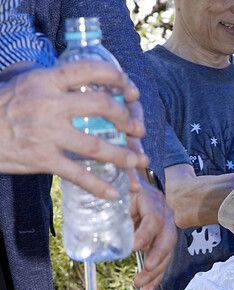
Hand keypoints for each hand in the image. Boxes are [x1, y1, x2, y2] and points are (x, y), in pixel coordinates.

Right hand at [0, 62, 148, 196]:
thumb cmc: (3, 105)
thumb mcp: (24, 81)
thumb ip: (51, 79)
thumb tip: (76, 75)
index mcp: (47, 81)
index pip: (89, 70)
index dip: (117, 78)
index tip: (130, 90)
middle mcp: (50, 105)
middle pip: (101, 107)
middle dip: (126, 118)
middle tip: (136, 129)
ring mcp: (48, 134)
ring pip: (95, 145)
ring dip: (122, 155)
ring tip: (137, 161)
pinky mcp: (44, 159)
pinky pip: (78, 175)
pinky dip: (98, 186)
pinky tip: (114, 193)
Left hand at [131, 180, 176, 289]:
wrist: (131, 187)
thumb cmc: (122, 186)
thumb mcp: (121, 182)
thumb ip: (125, 182)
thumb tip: (130, 182)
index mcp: (152, 201)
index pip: (155, 219)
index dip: (146, 234)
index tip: (132, 247)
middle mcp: (164, 216)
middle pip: (167, 238)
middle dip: (158, 256)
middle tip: (146, 268)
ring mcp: (164, 231)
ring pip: (166, 254)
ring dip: (155, 272)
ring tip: (141, 286)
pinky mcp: (159, 244)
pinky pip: (161, 262)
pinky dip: (154, 278)